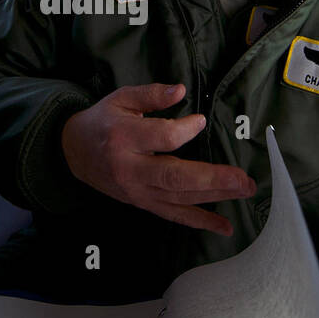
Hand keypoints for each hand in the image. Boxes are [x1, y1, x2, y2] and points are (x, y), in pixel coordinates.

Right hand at [60, 82, 256, 234]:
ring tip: (244, 190)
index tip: (200, 120)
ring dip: (215, 197)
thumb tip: (180, 91)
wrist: (74, 153)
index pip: (162, 138)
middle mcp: (131, 169)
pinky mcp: (143, 203)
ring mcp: (137, 191)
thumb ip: (151, 94)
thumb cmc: (103, 122)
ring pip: (180, 198)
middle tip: (243, 177)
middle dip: (213, 179)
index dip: (186, 129)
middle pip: (175, 177)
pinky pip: (174, 216)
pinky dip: (200, 222)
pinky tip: (224, 227)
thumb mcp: (120, 99)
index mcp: (124, 138)